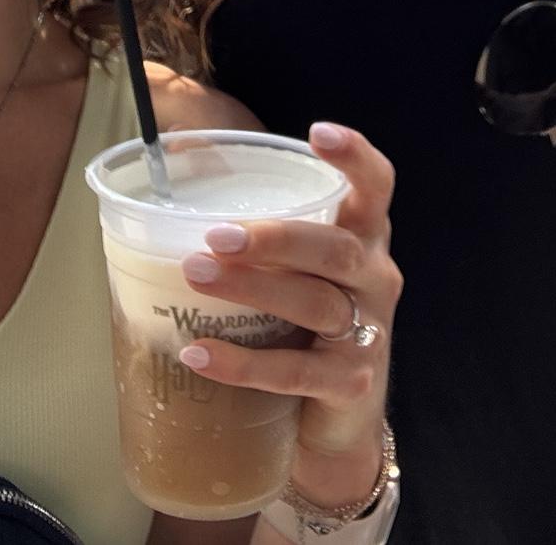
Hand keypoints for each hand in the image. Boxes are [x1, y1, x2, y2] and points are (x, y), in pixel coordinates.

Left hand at [177, 123, 399, 496]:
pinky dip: (243, 362)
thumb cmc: (304, 324)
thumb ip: (260, 227)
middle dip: (276, 238)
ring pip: (315, 303)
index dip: (355, 158)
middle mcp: (375, 277)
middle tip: (216, 236)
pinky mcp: (350, 385)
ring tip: (196, 276)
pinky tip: (197, 353)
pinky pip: (295, 371)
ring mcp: (369, 333)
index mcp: (364, 237)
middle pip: (335, 247)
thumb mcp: (296, 270)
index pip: (375, 187)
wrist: (336, 422)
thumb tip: (179, 156)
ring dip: (252, 289)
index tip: (318, 133)